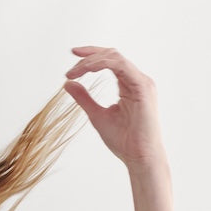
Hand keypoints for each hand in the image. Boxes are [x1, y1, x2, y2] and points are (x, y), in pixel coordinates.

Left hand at [64, 47, 166, 169]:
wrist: (139, 156)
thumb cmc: (123, 140)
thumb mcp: (96, 115)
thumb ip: (84, 98)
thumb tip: (68, 83)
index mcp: (129, 84)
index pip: (110, 60)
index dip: (91, 55)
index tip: (73, 56)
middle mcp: (137, 79)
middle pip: (112, 55)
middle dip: (89, 56)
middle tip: (70, 69)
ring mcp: (142, 81)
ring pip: (115, 58)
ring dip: (92, 61)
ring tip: (74, 72)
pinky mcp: (143, 87)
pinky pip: (121, 66)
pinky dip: (103, 64)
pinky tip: (88, 70)